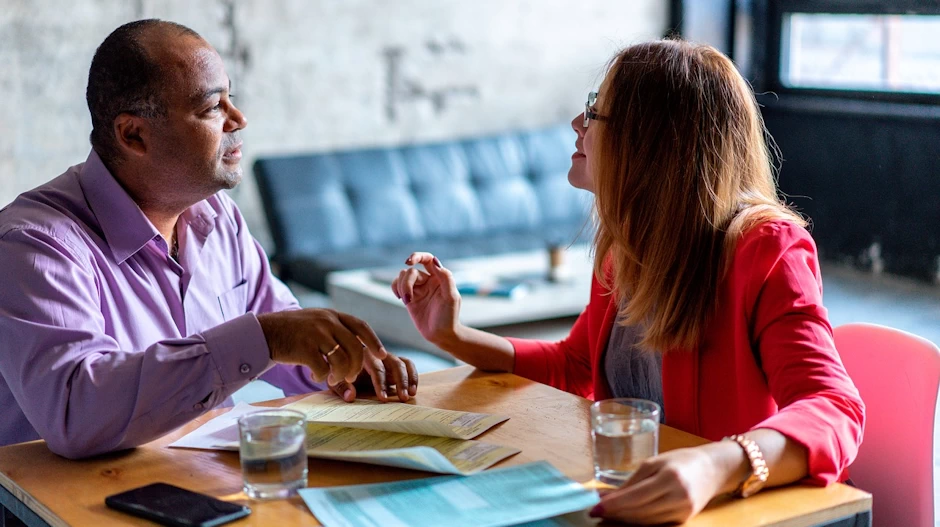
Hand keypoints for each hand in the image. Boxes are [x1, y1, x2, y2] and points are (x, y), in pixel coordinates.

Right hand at [257, 308, 386, 384]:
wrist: (266, 332)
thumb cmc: (294, 332)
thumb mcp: (317, 322)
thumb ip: (336, 330)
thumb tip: (361, 350)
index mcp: (332, 315)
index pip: (361, 326)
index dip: (374, 341)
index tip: (383, 355)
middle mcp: (327, 322)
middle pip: (355, 347)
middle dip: (357, 366)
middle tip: (352, 376)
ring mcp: (316, 334)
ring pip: (341, 360)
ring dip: (340, 374)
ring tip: (332, 378)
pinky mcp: (304, 348)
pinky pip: (322, 368)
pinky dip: (321, 376)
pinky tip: (315, 375)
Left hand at [328, 352, 419, 402]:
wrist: (342, 363)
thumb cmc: (339, 374)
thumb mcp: (335, 381)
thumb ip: (341, 388)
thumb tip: (351, 397)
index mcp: (362, 356)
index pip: (376, 368)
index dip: (380, 383)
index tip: (383, 398)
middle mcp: (377, 354)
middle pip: (393, 364)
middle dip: (399, 381)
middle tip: (402, 398)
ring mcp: (387, 357)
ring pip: (402, 363)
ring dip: (408, 380)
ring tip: (409, 396)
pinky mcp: (395, 361)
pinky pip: (408, 364)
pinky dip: (413, 376)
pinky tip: (414, 390)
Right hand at [391, 252, 461, 344]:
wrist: (441, 334)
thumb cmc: (450, 316)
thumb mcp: (451, 297)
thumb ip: (446, 277)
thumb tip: (435, 261)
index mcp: (440, 277)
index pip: (427, 259)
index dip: (417, 256)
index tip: (408, 262)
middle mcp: (428, 280)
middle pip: (411, 271)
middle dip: (406, 283)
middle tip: (408, 300)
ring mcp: (418, 288)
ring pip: (402, 277)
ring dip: (400, 287)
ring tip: (406, 301)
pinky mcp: (409, 297)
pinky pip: (397, 285)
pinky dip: (395, 288)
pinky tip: (401, 298)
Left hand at [590, 447, 724, 524]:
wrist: (712, 470)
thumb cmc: (681, 460)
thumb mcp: (654, 462)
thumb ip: (631, 480)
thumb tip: (606, 494)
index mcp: (670, 478)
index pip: (635, 497)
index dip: (613, 504)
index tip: (595, 507)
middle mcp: (678, 497)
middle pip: (639, 512)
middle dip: (615, 513)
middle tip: (596, 511)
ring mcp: (682, 512)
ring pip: (646, 521)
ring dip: (624, 519)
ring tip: (607, 513)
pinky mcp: (683, 520)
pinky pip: (655, 524)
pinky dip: (638, 521)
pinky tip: (625, 516)